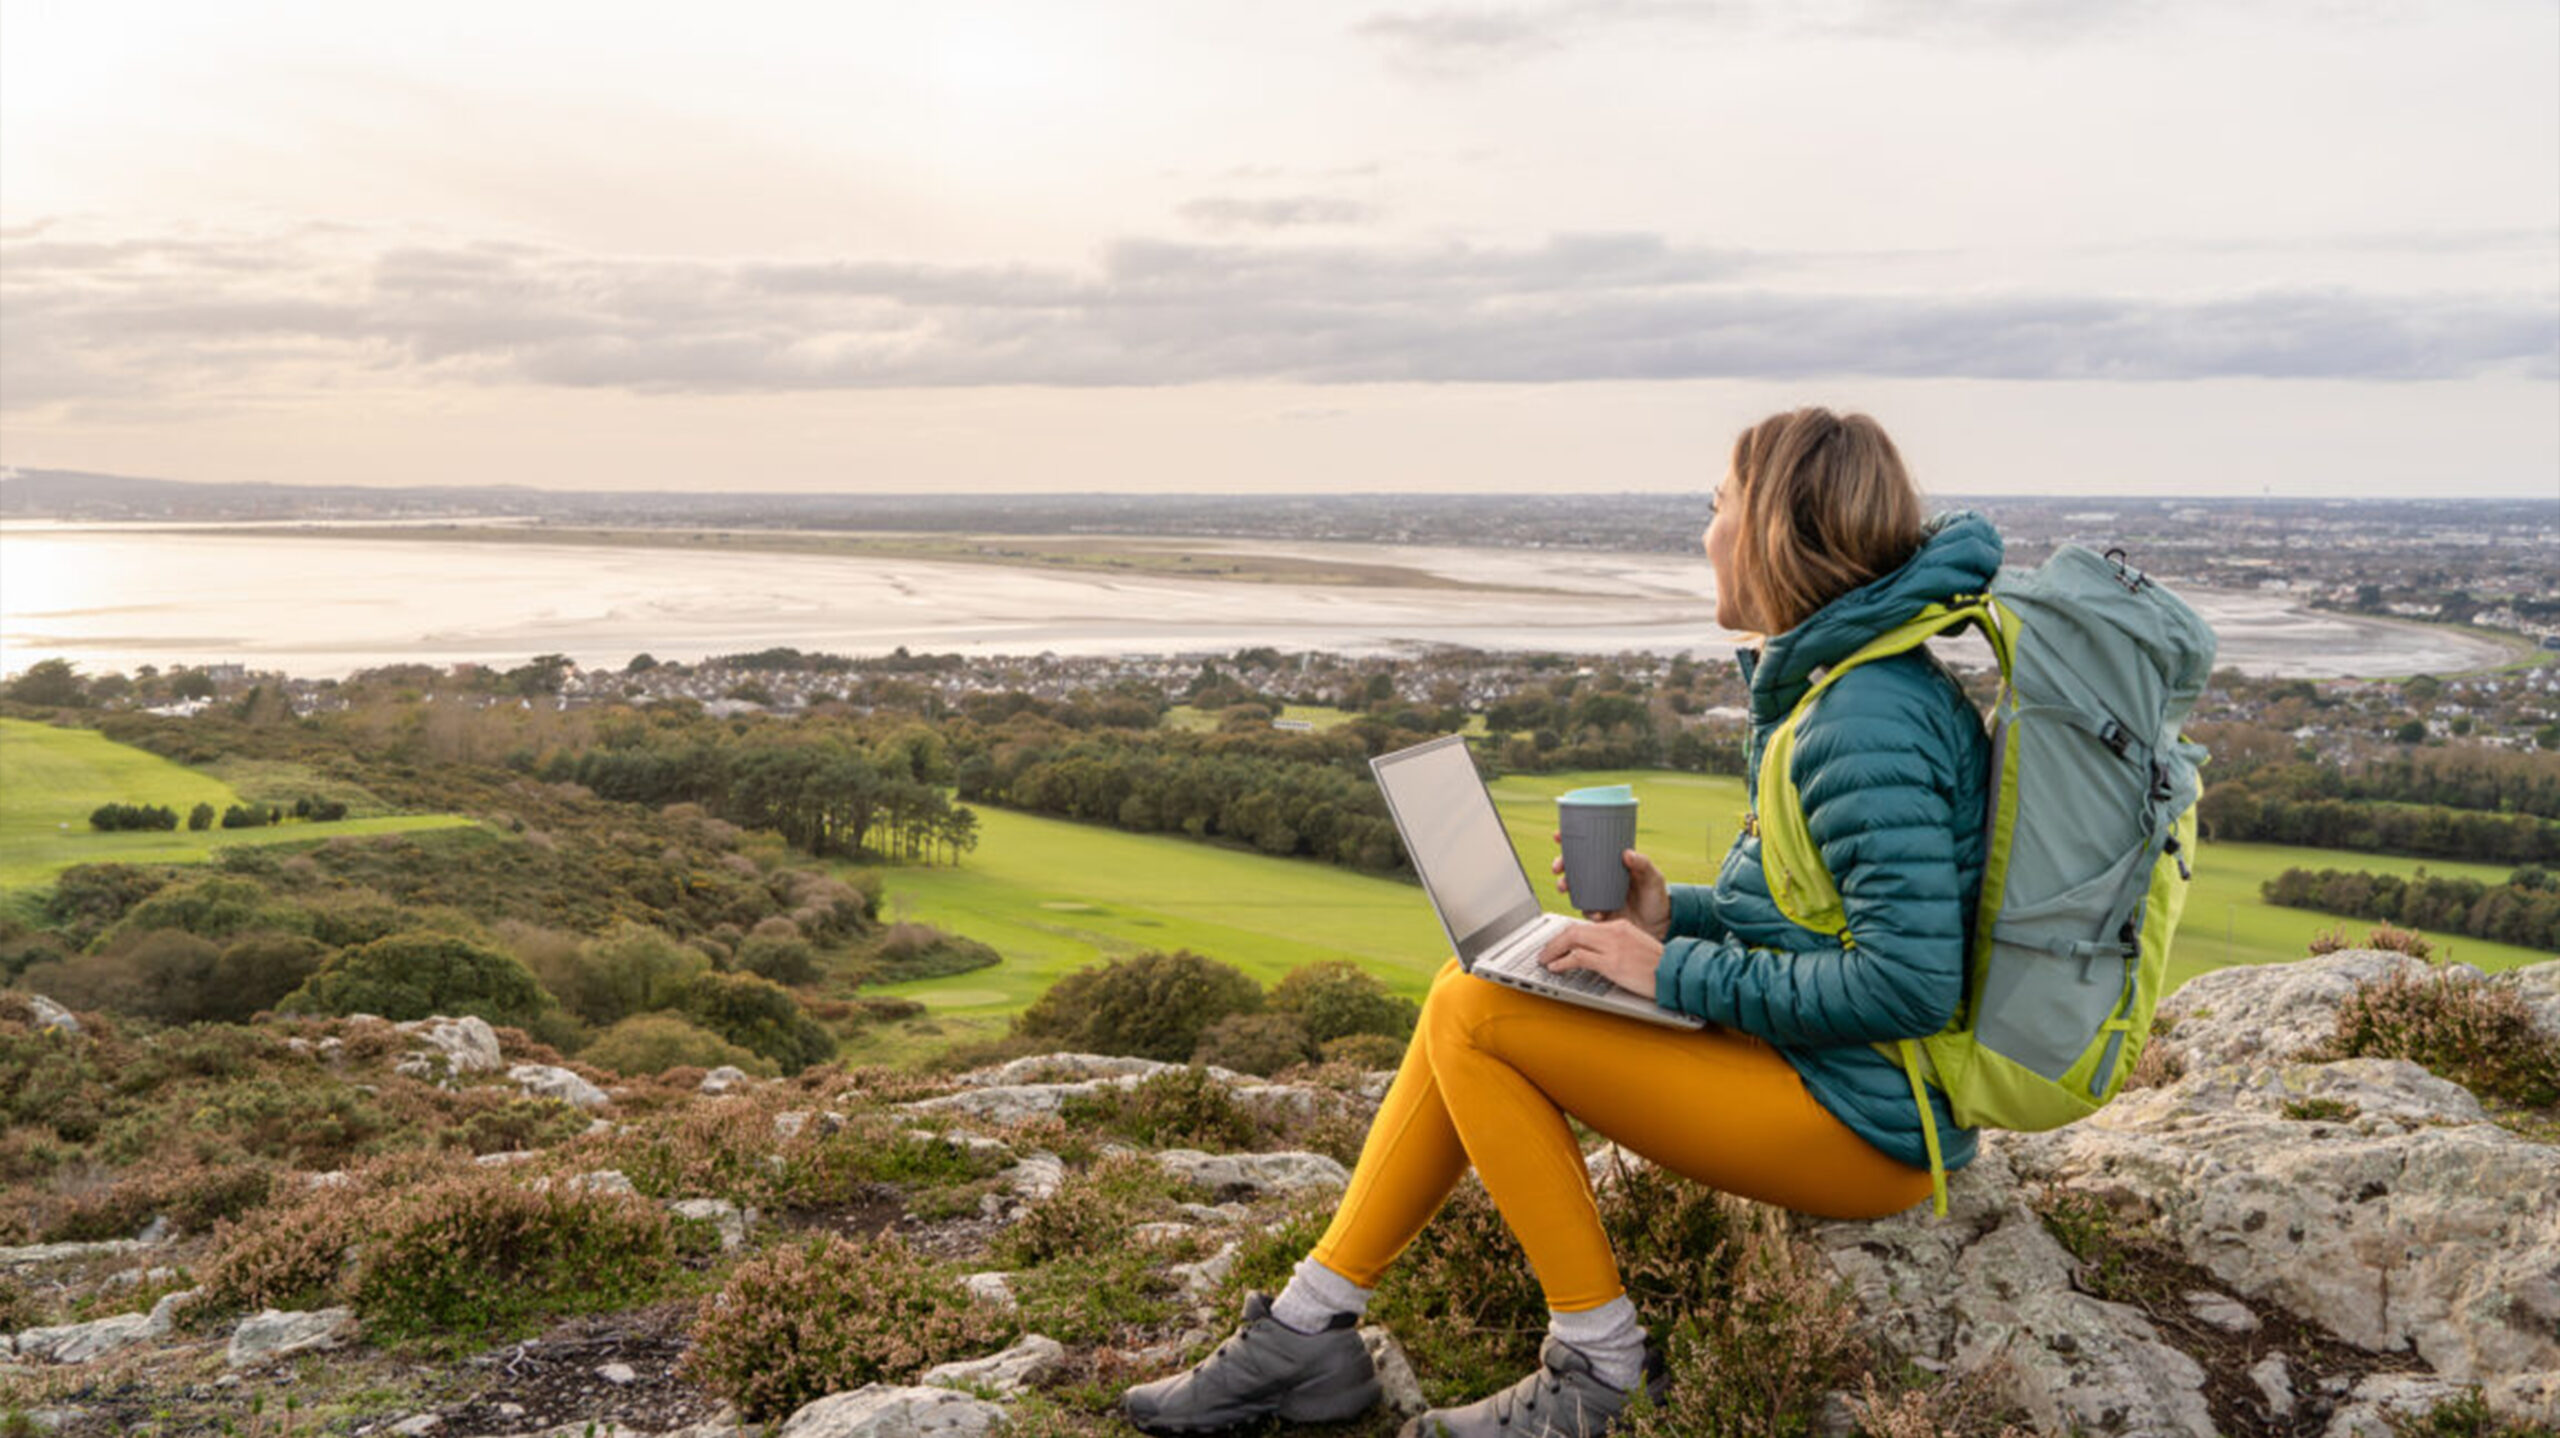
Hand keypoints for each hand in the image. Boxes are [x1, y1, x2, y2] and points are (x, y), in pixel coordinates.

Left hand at [1538, 919, 1662, 998]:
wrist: (1675, 973)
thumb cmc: (1658, 966)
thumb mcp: (1634, 948)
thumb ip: (1613, 946)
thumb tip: (1591, 955)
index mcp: (1619, 926)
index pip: (1583, 926)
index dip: (1564, 935)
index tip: (1555, 944)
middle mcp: (1614, 931)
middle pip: (1573, 930)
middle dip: (1553, 941)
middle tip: (1543, 951)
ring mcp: (1612, 946)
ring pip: (1571, 939)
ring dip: (1552, 950)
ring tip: (1544, 959)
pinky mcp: (1611, 962)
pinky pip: (1578, 957)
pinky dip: (1562, 961)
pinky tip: (1555, 967)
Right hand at [1550, 837, 1671, 939]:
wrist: (1661, 927)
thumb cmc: (1657, 898)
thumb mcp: (1653, 878)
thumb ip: (1643, 864)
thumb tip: (1627, 853)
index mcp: (1612, 864)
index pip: (1589, 848)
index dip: (1570, 840)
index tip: (1558, 835)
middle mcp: (1601, 878)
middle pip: (1574, 867)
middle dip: (1560, 864)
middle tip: (1558, 867)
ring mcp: (1598, 895)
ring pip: (1573, 887)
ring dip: (1564, 886)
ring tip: (1565, 887)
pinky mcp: (1599, 913)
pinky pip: (1585, 910)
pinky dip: (1586, 911)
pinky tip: (1595, 913)